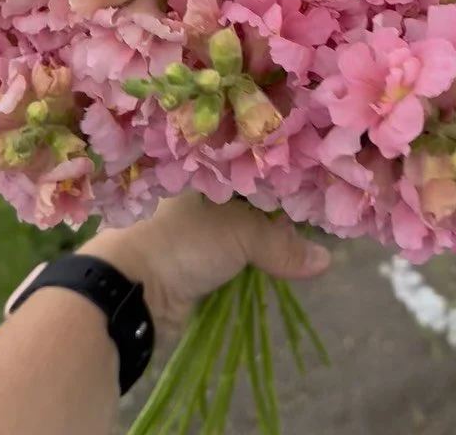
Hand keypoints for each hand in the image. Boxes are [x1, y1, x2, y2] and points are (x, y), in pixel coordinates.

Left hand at [81, 193, 330, 329]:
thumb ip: (283, 245)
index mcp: (202, 170)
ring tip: (299, 244)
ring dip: (263, 241)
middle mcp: (195, 192)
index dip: (280, 178)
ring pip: (237, 230)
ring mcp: (190, 228)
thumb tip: (326, 261)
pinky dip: (248, 261)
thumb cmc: (182, 242)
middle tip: (313, 217)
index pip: (250, 165)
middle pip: (246, 199)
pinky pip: (228, 256)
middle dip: (275, 213)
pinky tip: (272, 263)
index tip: (313, 189)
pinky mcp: (189, 261)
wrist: (129, 290)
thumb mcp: (241, 234)